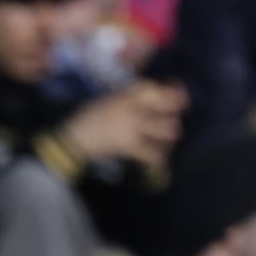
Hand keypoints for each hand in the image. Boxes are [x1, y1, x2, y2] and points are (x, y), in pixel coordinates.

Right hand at [59, 81, 186, 170]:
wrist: (74, 138)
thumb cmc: (90, 117)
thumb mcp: (112, 98)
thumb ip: (132, 97)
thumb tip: (156, 100)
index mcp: (131, 93)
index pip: (163, 89)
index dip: (177, 93)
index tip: (180, 97)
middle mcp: (137, 106)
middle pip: (172, 109)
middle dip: (175, 118)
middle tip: (171, 125)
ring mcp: (135, 125)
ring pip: (168, 130)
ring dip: (169, 138)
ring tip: (163, 143)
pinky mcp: (131, 145)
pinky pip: (154, 154)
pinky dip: (159, 161)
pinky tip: (159, 166)